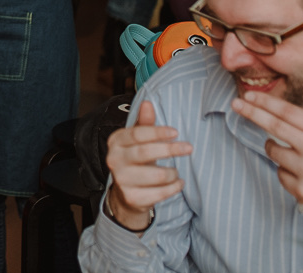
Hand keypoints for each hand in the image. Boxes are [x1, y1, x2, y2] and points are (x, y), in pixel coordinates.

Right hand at [104, 100, 192, 229]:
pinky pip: (161, 193)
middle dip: (170, 149)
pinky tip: (177, 183)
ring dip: (173, 172)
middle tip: (188, 148)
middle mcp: (114, 160)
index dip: (158, 132)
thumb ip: (144, 123)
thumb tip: (148, 103)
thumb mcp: (138, 141)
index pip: (137, 134)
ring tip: (176, 171)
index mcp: (116, 142)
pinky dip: (174, 187)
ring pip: (156, 175)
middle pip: (145, 152)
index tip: (176, 132)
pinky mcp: (133, 198)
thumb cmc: (136, 161)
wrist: (126, 193)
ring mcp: (122, 180)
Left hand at [232, 84, 302, 226]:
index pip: (288, 112)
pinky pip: (279, 172)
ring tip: (292, 153)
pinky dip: (284, 170)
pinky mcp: (300, 189)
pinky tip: (301, 174)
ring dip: (272, 147)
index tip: (249, 95)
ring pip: (272, 150)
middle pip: (274, 126)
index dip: (266, 102)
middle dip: (251, 112)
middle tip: (235, 103)